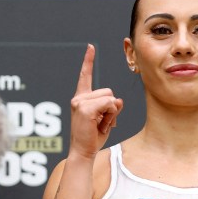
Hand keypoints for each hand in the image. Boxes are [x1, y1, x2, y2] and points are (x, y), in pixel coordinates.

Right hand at [70, 44, 122, 158]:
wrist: (83, 150)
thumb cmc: (94, 136)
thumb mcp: (106, 119)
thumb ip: (112, 107)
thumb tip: (119, 100)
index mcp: (82, 98)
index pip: (85, 76)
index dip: (88, 61)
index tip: (91, 47)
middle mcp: (78, 98)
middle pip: (109, 91)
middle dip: (111, 107)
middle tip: (102, 122)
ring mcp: (80, 102)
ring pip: (110, 98)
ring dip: (111, 112)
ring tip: (100, 124)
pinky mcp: (84, 108)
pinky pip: (109, 104)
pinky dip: (110, 115)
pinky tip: (100, 124)